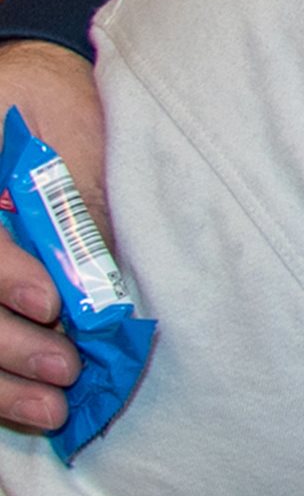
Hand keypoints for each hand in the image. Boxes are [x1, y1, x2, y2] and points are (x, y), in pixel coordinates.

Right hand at [0, 42, 106, 434]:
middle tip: (65, 366)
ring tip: (51, 407)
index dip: (3, 274)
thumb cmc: (52, 108)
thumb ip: (74, 206)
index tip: (50, 301)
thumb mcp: (68, 141)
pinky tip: (29, 409)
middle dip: (7, 343)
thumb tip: (102, 281)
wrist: (29, 85)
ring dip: (0, 379)